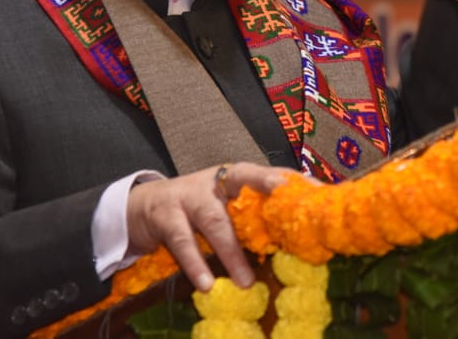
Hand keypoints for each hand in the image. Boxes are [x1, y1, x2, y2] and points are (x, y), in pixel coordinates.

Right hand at [126, 163, 294, 290]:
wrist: (142, 207)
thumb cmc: (195, 210)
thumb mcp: (223, 206)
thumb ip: (253, 217)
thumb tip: (296, 236)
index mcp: (233, 177)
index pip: (266, 172)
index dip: (289, 178)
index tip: (314, 187)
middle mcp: (214, 180)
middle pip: (242, 178)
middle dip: (266, 186)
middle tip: (287, 210)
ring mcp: (188, 195)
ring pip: (214, 220)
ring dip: (231, 253)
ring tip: (246, 282)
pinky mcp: (166, 215)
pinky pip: (183, 242)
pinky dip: (195, 264)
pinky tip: (206, 284)